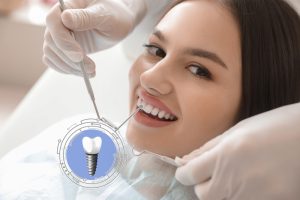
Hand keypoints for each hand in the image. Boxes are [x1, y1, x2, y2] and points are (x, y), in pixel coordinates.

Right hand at [43, 0, 145, 75]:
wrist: (118, 22)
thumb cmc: (113, 14)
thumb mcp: (104, 15)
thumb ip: (85, 17)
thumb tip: (65, 18)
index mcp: (66, 7)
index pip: (53, 23)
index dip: (64, 42)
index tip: (79, 56)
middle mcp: (58, 20)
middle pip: (51, 41)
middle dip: (69, 58)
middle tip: (91, 68)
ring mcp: (60, 34)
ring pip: (51, 53)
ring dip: (68, 67)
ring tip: (91, 72)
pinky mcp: (64, 47)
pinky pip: (55, 60)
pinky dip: (66, 69)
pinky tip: (83, 72)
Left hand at [175, 103, 299, 199]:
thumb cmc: (276, 126)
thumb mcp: (238, 130)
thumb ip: (209, 148)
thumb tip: (185, 160)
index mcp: (224, 156)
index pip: (188, 175)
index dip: (185, 173)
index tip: (188, 169)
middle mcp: (234, 180)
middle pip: (203, 194)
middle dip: (203, 184)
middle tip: (214, 171)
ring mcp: (253, 196)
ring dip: (222, 191)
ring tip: (237, 174)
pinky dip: (242, 195)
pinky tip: (253, 181)